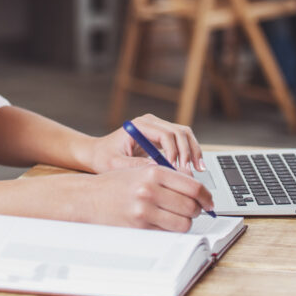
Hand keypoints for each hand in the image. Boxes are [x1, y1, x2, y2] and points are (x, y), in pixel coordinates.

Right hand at [78, 164, 214, 231]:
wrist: (88, 197)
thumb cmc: (116, 184)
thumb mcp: (141, 171)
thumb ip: (168, 176)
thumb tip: (196, 187)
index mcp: (153, 172)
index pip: (193, 186)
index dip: (206, 196)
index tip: (208, 201)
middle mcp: (150, 190)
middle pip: (191, 206)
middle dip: (197, 211)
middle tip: (194, 210)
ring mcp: (144, 210)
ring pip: (183, 223)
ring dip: (186, 222)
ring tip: (179, 217)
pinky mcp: (139, 227)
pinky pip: (168, 232)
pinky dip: (171, 230)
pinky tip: (165, 223)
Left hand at [87, 114, 204, 173]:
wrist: (98, 153)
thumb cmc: (103, 157)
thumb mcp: (115, 164)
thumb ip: (134, 165)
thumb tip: (157, 169)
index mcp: (139, 126)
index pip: (166, 134)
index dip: (175, 152)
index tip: (176, 170)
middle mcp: (151, 123)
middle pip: (179, 132)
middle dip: (188, 152)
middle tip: (191, 173)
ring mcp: (158, 127)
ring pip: (184, 134)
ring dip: (193, 151)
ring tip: (198, 170)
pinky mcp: (162, 136)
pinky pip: (182, 141)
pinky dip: (190, 152)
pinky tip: (193, 168)